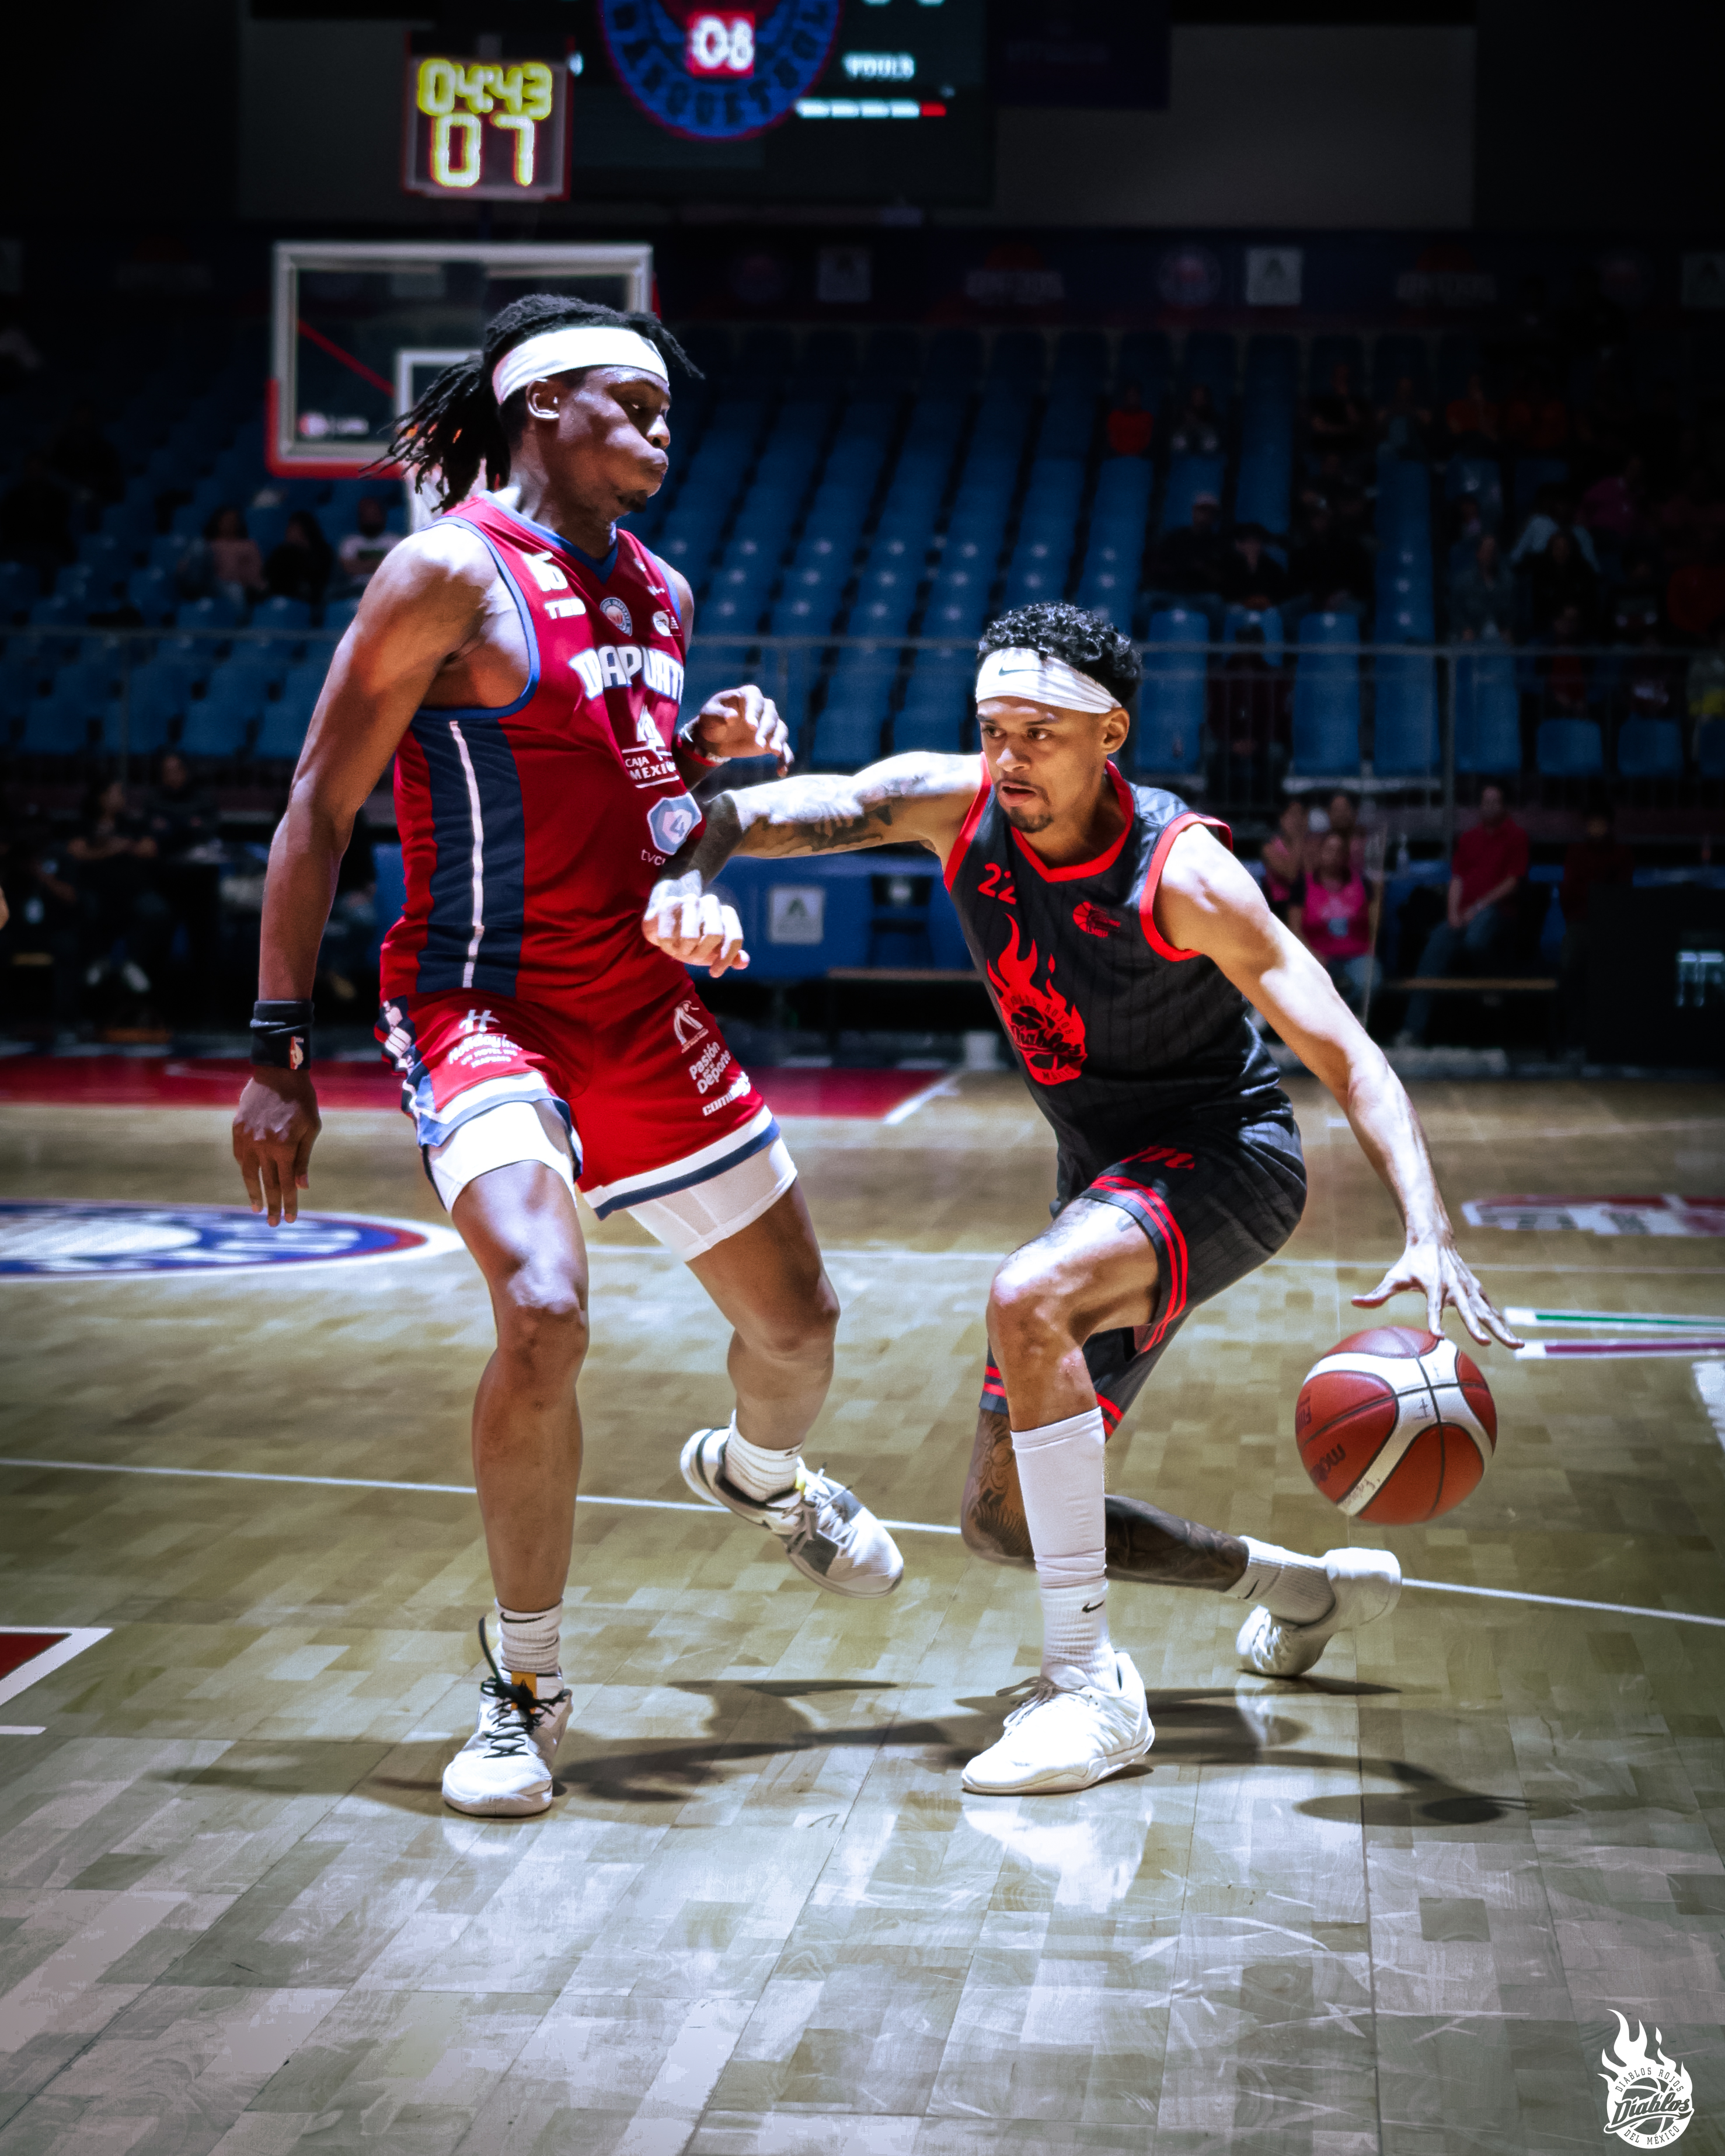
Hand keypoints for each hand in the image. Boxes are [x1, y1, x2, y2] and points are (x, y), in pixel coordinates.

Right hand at [233, 1068, 321, 1224]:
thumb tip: (301, 1187)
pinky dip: (246, 1170)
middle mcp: (262, 1146)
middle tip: (274, 1224)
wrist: (278, 1073)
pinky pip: (240, 1156)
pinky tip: (251, 1180)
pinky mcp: (238, 1129)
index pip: (285, 1184)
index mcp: (283, 1146)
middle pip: (267, 1183)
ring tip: (257, 1208)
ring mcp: (247, 1138)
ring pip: (249, 1173)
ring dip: (254, 1193)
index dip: (289, 1203)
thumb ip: (303, 1158)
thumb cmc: (302, 1101)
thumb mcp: (311, 1128)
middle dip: (272, 1205)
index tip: (290, 1219)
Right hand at [642, 873, 749, 976]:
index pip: (734, 937)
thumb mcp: (713, 950)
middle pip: (714, 935)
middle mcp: (712, 903)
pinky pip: (669, 936)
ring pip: (690, 937)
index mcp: (727, 914)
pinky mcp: (669, 903)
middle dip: (702, 953)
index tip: (714, 973)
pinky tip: (667, 941)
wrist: (666, 919)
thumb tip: (742, 962)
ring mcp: (690, 900)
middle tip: (692, 957)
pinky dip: (667, 945)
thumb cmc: (694, 939)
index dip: (725, 958)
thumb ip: (730, 956)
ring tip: (680, 947)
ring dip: (683, 950)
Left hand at [688, 685, 791, 772]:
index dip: (754, 712)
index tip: (751, 726)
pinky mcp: (772, 741)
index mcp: (747, 695)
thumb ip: (719, 715)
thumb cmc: (711, 721)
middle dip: (765, 730)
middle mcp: (763, 707)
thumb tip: (732, 717)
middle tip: (758, 745)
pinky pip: (784, 749)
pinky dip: (785, 759)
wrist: (715, 736)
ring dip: (778, 741)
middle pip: (770, 716)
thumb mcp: (708, 716)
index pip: (755, 700)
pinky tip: (782, 771)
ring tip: (775, 753)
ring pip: (780, 730)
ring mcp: (769, 724)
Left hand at [1352, 1230, 1522, 1349]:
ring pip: (1488, 1311)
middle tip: (1485, 1344)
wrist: (1434, 1238)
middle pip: (1468, 1310)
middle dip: (1476, 1327)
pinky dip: (1501, 1323)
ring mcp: (1469, 1288)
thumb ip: (1377, 1294)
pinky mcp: (1477, 1289)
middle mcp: (1455, 1287)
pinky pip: (1491, 1309)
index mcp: (1434, 1285)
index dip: (1435, 1321)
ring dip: (1502, 1329)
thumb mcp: (1394, 1277)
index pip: (1434, 1306)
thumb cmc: (1412, 1262)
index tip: (1438, 1337)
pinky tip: (1511, 1340)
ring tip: (1517, 1347)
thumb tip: (1355, 1302)